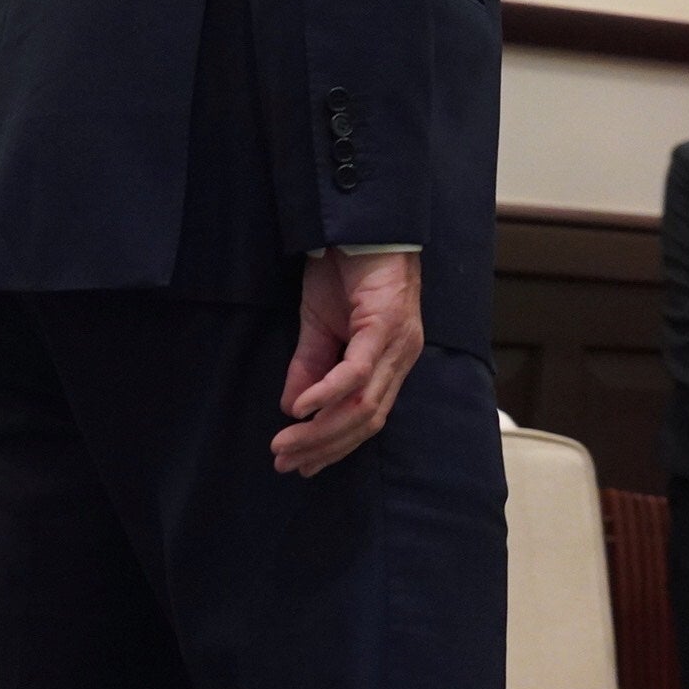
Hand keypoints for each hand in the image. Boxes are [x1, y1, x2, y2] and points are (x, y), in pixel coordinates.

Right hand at [274, 250, 423, 477]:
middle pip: (367, 420)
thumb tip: (293, 410)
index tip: (302, 465)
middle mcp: (402, 357)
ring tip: (286, 443)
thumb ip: (310, 367)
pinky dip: (328, 394)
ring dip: (321, 430)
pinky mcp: (386, 324)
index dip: (335, 447)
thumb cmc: (347, 270)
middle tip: (286, 462)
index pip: (368, 419)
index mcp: (391, 361)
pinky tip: (301, 409)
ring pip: (364, 404)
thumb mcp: (320, 325)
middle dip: (324, 447)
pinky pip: (357, 371)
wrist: (361, 222)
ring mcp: (398, 342)